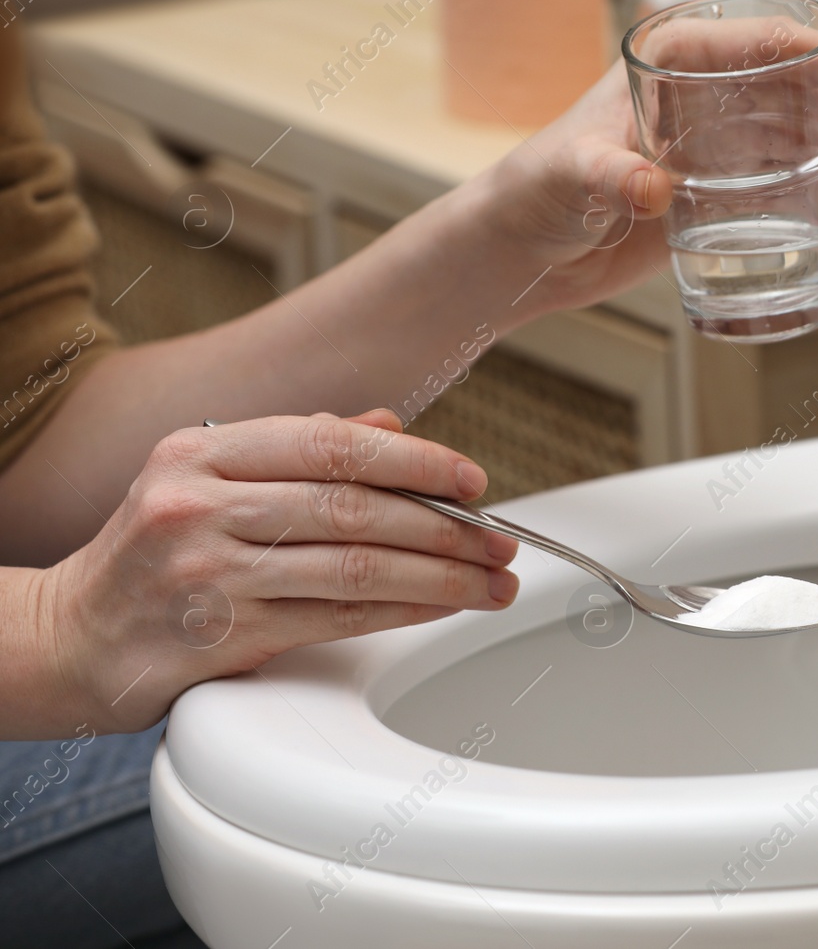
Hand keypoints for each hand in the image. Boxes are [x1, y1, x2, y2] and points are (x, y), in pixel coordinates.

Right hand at [19, 410, 517, 736]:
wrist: (66, 640)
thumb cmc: (152, 553)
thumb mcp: (204, 479)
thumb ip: (295, 448)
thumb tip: (390, 427)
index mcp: (199, 453)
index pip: (328, 443)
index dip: (413, 460)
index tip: (471, 480)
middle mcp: (199, 507)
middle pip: (353, 506)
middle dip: (444, 525)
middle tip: (500, 539)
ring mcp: (209, 574)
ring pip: (355, 566)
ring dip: (441, 576)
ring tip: (491, 581)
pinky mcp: (223, 638)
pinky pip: (337, 619)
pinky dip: (403, 611)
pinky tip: (442, 608)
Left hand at [472, 39, 817, 316]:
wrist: (524, 253)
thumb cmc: (535, 191)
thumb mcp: (569, 175)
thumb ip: (609, 175)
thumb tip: (652, 189)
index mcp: (679, 61)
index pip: (772, 42)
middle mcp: (714, 100)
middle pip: (813, 100)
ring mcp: (729, 152)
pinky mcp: (732, 202)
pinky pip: (800, 201)